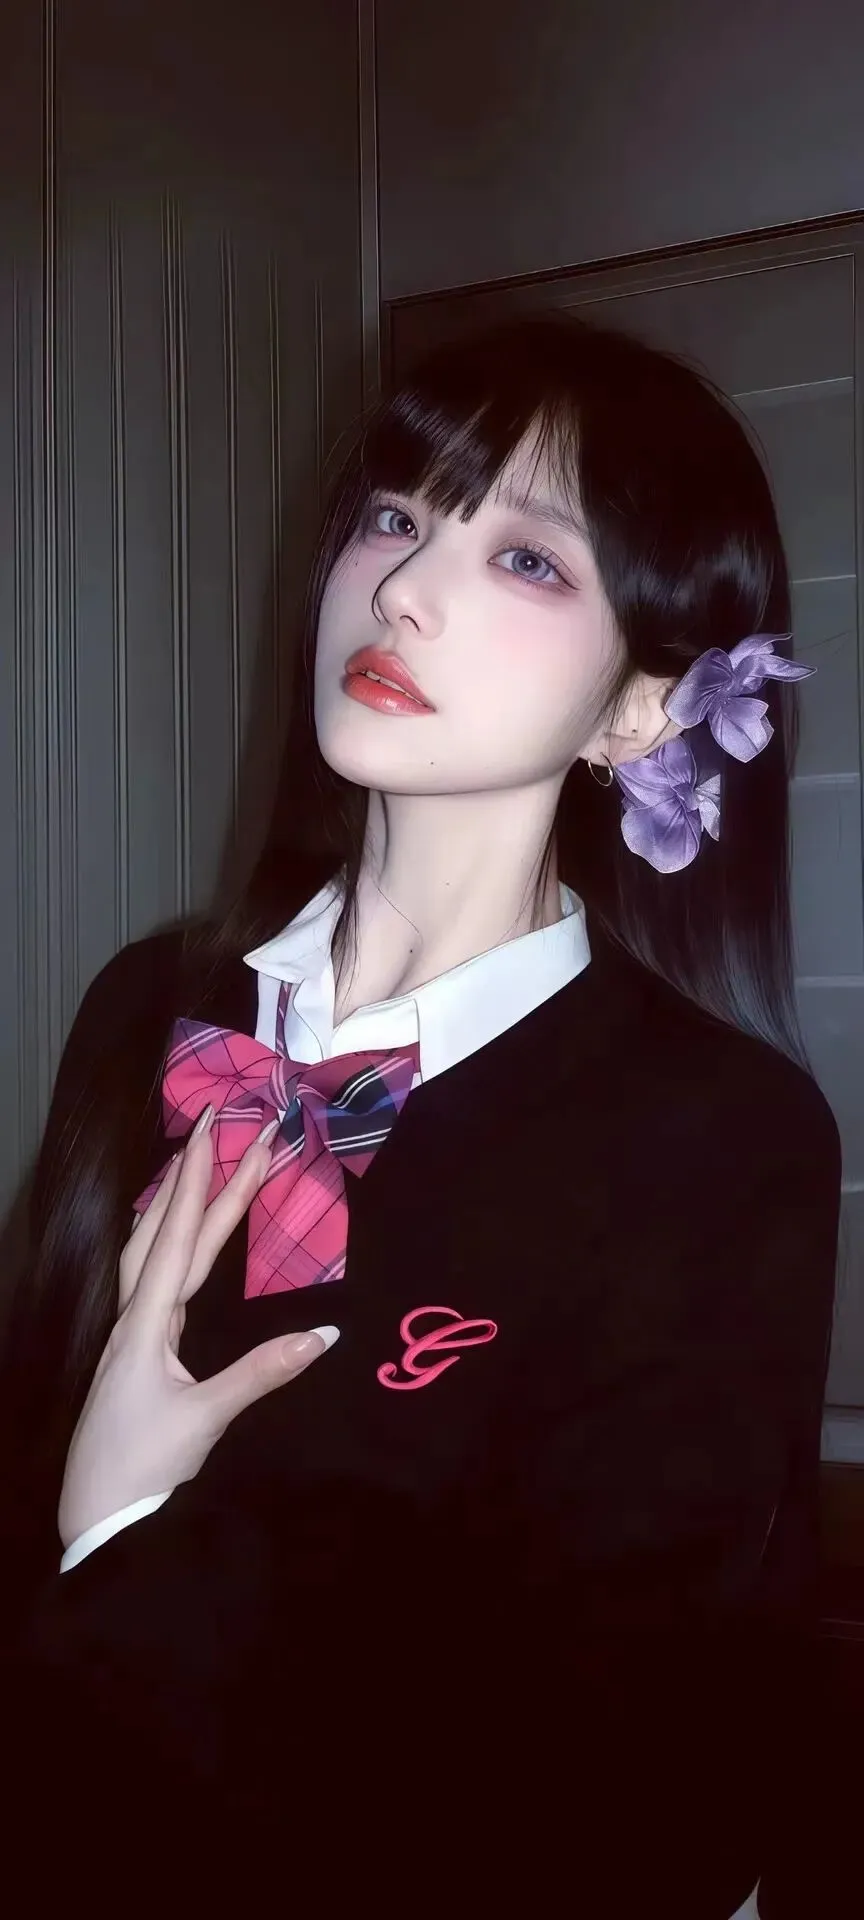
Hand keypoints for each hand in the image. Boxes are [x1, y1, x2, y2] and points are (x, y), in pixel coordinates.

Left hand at [58, 1107, 338, 1547]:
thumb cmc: (142, 1468)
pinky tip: (178, 1240)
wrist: (95, 1516)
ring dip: (180, 1205)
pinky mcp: (137, 1352)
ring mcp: (132, 1333)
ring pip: (154, 1250)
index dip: (201, 1180)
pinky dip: (171, 1243)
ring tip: (199, 1163)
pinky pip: (155, 1277)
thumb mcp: (207, 1419)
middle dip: (198, 1178)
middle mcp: (134, 1317)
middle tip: (224, 1126)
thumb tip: (326, 1334)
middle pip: (168, 1231)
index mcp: (146, 1323)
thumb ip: (264, 1372)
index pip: (179, 1236)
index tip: (216, 1129)